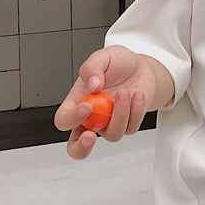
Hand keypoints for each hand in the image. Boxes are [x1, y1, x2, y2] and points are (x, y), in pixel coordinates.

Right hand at [55, 45, 156, 160]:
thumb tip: (93, 84)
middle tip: (91, 136)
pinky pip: (131, 128)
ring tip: (125, 92)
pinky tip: (137, 95)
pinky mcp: (128, 124)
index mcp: (77, 101)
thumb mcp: (102, 57)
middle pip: (76, 146)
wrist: (140, 66)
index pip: (64, 120)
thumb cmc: (116, 63)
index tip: (86, 106)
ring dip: (120, 115)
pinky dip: (136, 111)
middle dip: (81, 147)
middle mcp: (91, 117)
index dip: (71, 119)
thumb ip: (92, 67)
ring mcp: (109, 123)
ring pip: (111, 135)